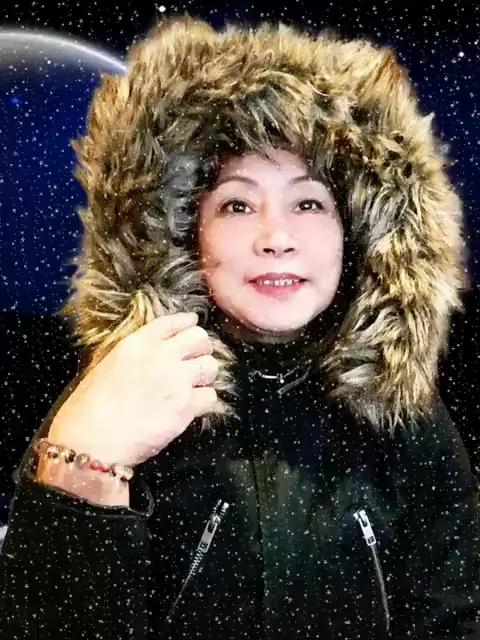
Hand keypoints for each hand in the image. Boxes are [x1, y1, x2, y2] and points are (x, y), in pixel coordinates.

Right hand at [46, 312, 217, 467]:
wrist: (91, 440)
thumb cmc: (88, 410)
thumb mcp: (106, 367)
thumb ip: (133, 357)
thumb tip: (150, 359)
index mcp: (136, 344)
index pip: (172, 322)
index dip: (187, 323)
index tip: (193, 325)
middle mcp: (160, 356)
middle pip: (199, 338)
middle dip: (202, 349)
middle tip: (196, 361)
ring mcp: (176, 380)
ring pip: (210, 366)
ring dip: (205, 376)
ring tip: (195, 387)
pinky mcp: (186, 406)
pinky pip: (211, 397)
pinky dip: (205, 402)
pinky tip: (193, 408)